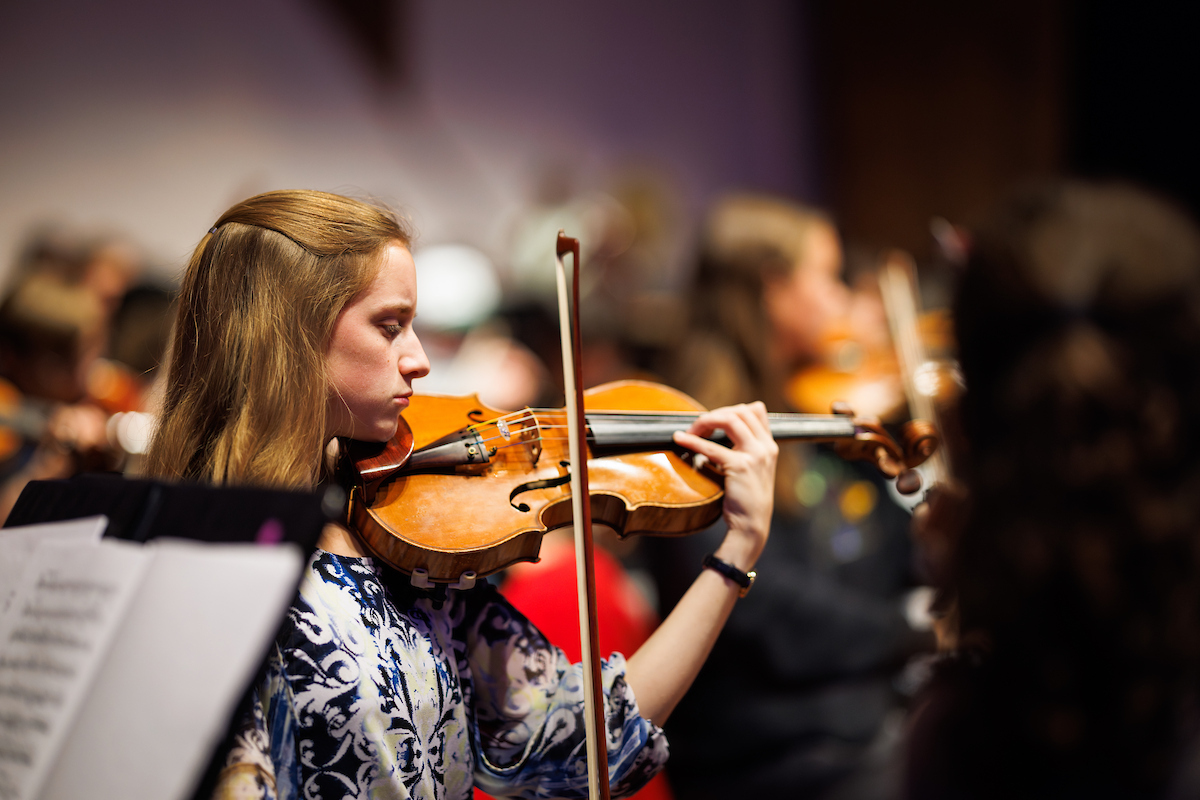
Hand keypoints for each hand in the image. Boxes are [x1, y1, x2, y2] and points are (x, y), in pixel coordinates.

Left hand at [672, 402, 776, 569]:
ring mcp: (755, 455)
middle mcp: (766, 447)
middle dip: (715, 414)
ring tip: (690, 430)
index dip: (731, 410)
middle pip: (741, 411)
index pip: (755, 411)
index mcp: (769, 446)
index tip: (713, 421)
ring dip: (705, 421)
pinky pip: (712, 447)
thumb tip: (719, 433)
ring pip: (730, 419)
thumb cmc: (745, 500)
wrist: (751, 526)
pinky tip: (680, 439)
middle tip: (697, 426)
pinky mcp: (740, 466)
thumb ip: (743, 450)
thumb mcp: (751, 470)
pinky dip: (693, 440)